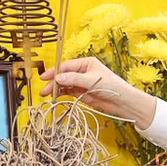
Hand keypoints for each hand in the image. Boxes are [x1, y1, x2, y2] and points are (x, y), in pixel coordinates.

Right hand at [39, 57, 155, 127]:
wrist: (122, 102)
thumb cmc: (112, 87)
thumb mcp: (92, 80)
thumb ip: (74, 79)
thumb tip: (58, 78)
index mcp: (86, 63)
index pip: (66, 66)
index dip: (54, 71)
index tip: (44, 77)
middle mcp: (82, 71)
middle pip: (63, 75)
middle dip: (53, 82)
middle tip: (44, 90)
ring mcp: (81, 83)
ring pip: (64, 84)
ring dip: (56, 89)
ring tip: (46, 95)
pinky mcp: (82, 93)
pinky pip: (69, 92)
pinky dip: (61, 94)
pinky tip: (55, 96)